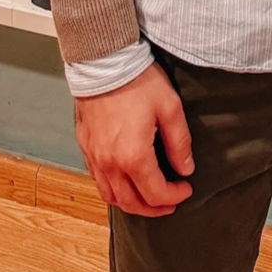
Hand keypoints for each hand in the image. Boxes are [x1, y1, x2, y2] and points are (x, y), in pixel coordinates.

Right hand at [74, 62, 194, 217]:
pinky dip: (114, 191)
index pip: (155, 193)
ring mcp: (94, 158)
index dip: (174, 196)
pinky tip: (125, 183)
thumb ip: (179, 143)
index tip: (186, 189)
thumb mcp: (170, 107)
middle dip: (154, 208)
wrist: (105, 63)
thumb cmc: (139, 82)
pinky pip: (98, 182)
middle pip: (132, 203)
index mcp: (133, 157)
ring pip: (112, 197)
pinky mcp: (85, 149)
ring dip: (132, 204)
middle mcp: (110, 164)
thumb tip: (185, 169)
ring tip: (149, 198)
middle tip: (170, 203)